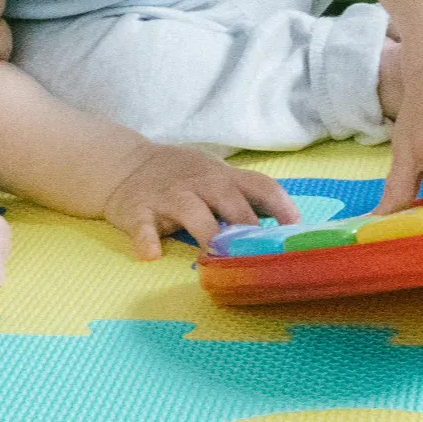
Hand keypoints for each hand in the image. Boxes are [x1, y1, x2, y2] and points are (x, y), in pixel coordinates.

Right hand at [101, 145, 299, 260]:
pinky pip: (143, 226)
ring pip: (192, 211)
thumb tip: (288, 226)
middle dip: (247, 227)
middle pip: (230, 200)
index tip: (297, 232)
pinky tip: (151, 255)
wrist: (125, 165)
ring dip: (207, 233)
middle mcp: (200, 183)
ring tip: (216, 256)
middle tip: (260, 254)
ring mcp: (169, 196)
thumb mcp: (216, 177)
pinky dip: (146, 240)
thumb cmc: (184, 177)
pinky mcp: (139, 210)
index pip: (261, 186)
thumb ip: (245, 198)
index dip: (282, 208)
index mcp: (224, 177)